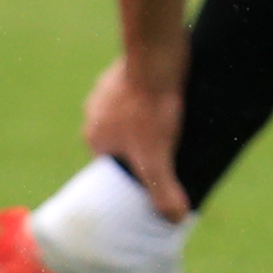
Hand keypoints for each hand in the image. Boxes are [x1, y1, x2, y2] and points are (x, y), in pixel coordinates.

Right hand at [81, 54, 188, 219]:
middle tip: (175, 147)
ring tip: (179, 123)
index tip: (158, 172)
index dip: (136, 170)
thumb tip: (175, 219)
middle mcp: (94, 113)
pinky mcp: (129, 67)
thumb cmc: (150, 106)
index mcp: (94, 137)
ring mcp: (109, 88)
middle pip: (125, 139)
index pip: (114, 165)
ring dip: (151, 118)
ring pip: (133, 113)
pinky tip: (177, 97)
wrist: (156, 53)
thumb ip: (162, 191)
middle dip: (147, 145)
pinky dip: (156, 95)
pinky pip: (143, 89)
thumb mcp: (157, 157)